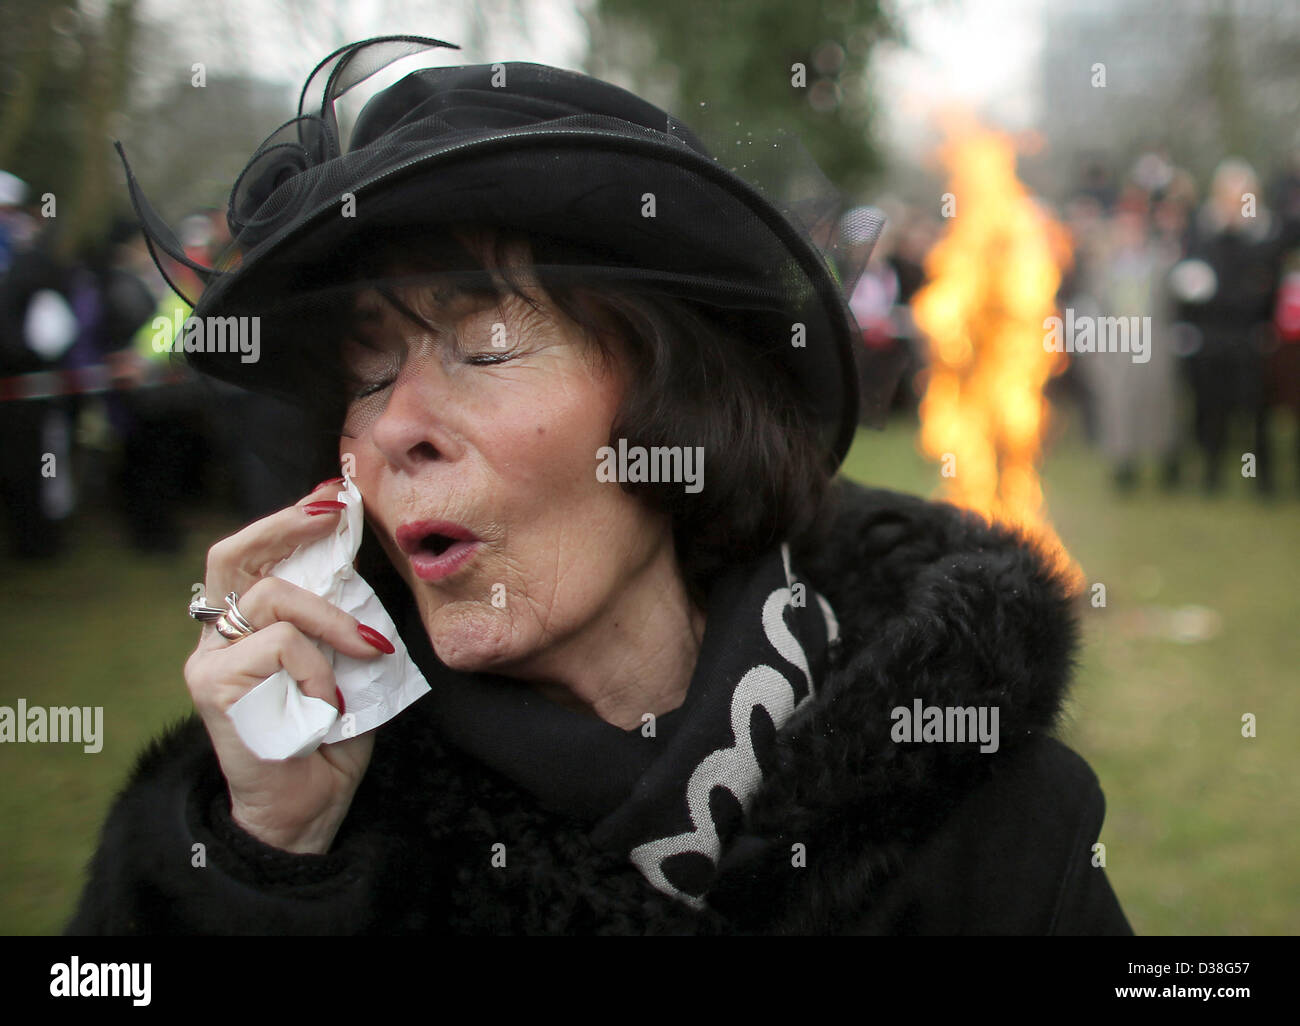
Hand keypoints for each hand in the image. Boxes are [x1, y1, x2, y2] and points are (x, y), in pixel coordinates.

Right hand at [184, 481, 390, 853]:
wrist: (308, 810)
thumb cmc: (329, 736)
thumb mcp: (344, 663)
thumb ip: (340, 619)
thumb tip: (358, 562)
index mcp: (246, 627)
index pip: (255, 557)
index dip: (290, 521)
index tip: (334, 496)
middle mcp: (218, 637)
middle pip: (233, 555)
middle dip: (287, 524)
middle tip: (336, 510)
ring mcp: (209, 661)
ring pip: (274, 600)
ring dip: (334, 621)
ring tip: (366, 654)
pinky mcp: (212, 688)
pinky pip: (279, 648)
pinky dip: (319, 670)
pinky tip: (329, 705)